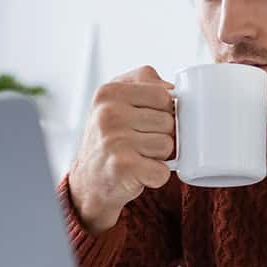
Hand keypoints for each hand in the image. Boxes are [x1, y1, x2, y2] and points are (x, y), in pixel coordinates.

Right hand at [67, 66, 175, 232]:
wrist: (90, 180)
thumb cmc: (112, 138)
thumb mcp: (120, 102)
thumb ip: (148, 86)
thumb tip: (176, 90)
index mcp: (110, 91)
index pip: (163, 95)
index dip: (163, 111)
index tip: (145, 120)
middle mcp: (109, 114)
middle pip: (168, 121)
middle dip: (160, 135)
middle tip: (137, 142)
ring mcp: (114, 140)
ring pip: (167, 145)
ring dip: (158, 156)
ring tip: (136, 156)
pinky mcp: (122, 167)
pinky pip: (162, 171)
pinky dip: (156, 176)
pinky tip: (138, 173)